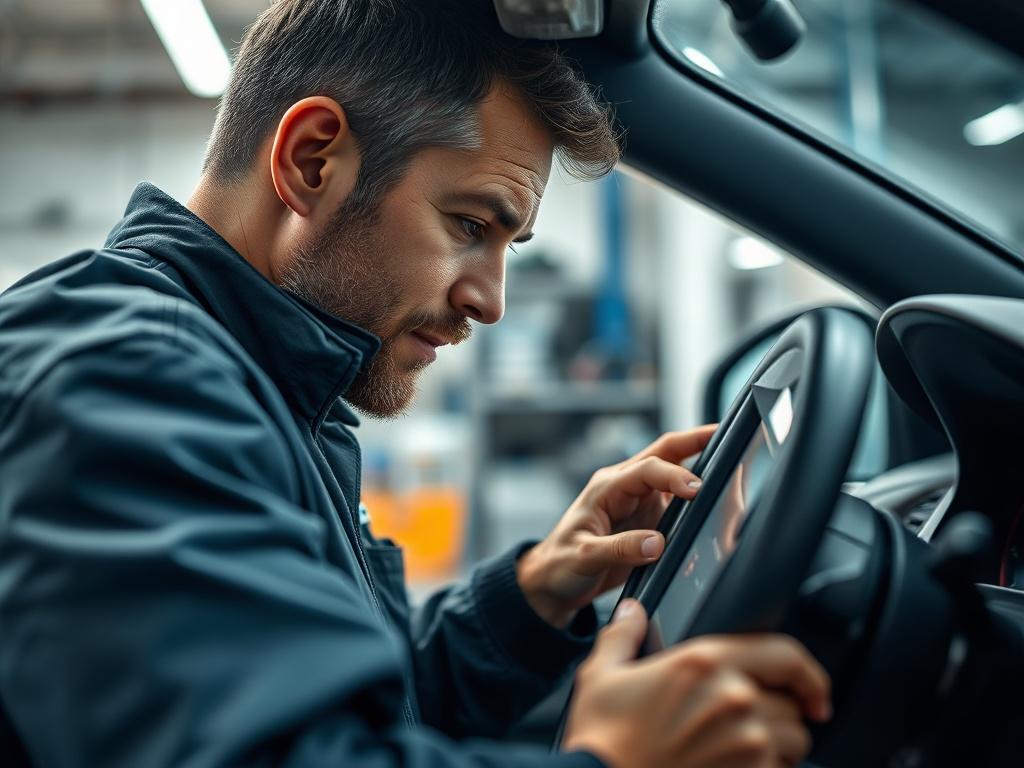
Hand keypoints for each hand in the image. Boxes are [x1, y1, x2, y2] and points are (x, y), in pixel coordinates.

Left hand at [516, 425, 715, 627]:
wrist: (554, 582)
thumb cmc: (560, 564)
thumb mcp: (584, 557)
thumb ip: (619, 548)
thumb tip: (657, 543)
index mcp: (607, 487)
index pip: (646, 469)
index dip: (674, 475)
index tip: (697, 488)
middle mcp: (625, 487)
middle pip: (664, 453)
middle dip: (695, 441)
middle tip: (726, 436)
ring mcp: (639, 501)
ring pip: (674, 473)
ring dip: (701, 466)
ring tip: (733, 466)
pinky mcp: (649, 519)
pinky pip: (677, 502)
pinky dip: (698, 498)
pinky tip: (718, 501)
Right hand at [562, 601, 831, 767]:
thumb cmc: (602, 740)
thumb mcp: (601, 676)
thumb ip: (623, 636)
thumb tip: (631, 612)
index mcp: (705, 663)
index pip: (786, 655)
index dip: (809, 672)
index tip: (812, 689)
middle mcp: (735, 699)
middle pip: (792, 704)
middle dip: (777, 714)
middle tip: (750, 724)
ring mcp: (747, 745)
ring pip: (794, 743)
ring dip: (778, 747)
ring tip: (742, 750)